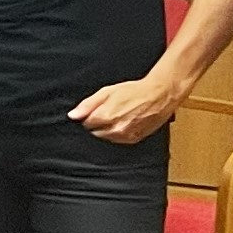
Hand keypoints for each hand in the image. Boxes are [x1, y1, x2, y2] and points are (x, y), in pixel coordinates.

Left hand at [68, 70, 182, 144]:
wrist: (159, 95)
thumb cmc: (134, 91)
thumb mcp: (106, 92)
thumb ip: (87, 105)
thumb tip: (73, 115)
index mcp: (105, 117)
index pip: (86, 124)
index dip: (88, 116)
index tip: (94, 111)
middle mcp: (114, 129)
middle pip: (95, 132)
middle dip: (97, 124)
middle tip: (108, 112)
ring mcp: (125, 136)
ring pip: (106, 137)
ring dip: (107, 129)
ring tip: (118, 116)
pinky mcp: (134, 139)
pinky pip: (119, 140)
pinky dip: (118, 134)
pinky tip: (125, 122)